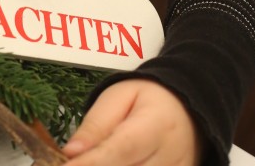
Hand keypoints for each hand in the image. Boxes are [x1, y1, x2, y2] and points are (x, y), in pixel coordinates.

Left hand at [63, 80, 203, 165]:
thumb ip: (96, 124)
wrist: (188, 108)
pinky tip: (114, 165)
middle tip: (72, 163)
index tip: (66, 165)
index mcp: (156, 124)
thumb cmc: (149, 98)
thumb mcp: (119, 95)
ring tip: (89, 162)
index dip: (92, 163)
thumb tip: (71, 152)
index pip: (121, 148)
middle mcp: (170, 156)